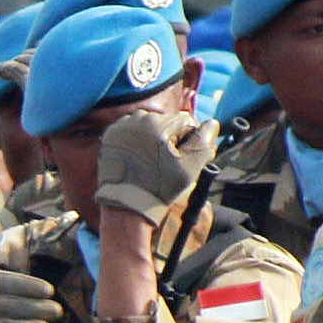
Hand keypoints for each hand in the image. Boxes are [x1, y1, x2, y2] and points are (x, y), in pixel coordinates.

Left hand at [96, 110, 216, 222]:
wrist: (127, 202)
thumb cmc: (160, 187)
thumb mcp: (190, 167)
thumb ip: (204, 142)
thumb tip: (211, 123)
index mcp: (160, 125)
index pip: (185, 121)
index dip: (189, 139)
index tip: (185, 156)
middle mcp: (139, 119)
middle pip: (166, 121)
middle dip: (171, 137)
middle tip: (168, 161)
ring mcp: (123, 126)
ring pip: (149, 123)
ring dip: (154, 136)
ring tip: (152, 160)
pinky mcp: (111, 134)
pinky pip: (131, 128)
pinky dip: (137, 138)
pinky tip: (139, 156)